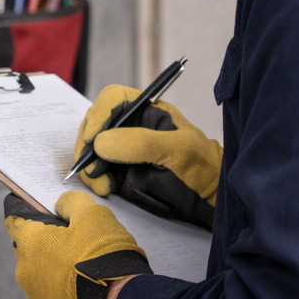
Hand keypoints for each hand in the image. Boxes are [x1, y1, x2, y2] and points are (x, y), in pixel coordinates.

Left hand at [4, 190, 151, 298]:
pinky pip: (53, 295)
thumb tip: (60, 204)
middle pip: (29, 249)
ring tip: (82, 263)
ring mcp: (36, 296)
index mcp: (29, 242)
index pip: (14, 220)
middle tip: (71, 237)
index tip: (39, 211)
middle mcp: (25, 270)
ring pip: (40, 274)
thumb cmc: (102, 254)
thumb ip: (71, 202)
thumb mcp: (92, 214)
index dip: (26, 212)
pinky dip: (64, 288)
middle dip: (45, 242)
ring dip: (55, 266)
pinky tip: (85, 284)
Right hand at [73, 84, 222, 229]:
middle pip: (95, 124)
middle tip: (91, 166)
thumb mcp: (178, 150)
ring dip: (89, 166)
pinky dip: (95, 180)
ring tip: (102, 185)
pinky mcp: (120, 173)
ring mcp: (123, 151)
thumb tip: (101, 142)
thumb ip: (142, 143)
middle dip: (88, 144)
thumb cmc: (203, 166)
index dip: (98, 113)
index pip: (114, 99)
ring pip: (92, 150)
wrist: (211, 198)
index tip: (91, 137)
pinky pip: (97, 172)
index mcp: (146, 111)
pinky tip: (106, 189)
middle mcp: (131, 128)